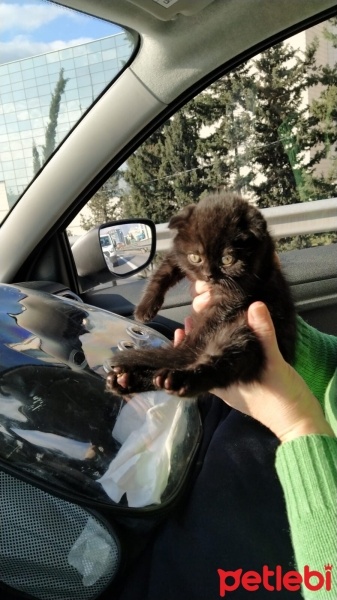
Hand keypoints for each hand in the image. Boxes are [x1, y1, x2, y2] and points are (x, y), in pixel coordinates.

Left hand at [175, 282, 334, 442]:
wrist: (300, 422)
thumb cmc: (281, 397)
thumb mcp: (273, 364)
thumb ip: (264, 335)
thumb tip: (255, 306)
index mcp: (223, 384)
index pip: (195, 368)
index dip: (186, 351)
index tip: (179, 331)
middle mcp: (225, 387)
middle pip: (202, 366)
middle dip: (195, 346)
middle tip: (187, 324)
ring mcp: (236, 389)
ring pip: (214, 367)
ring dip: (207, 349)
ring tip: (201, 327)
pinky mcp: (248, 387)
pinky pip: (228, 369)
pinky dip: (222, 354)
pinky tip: (226, 341)